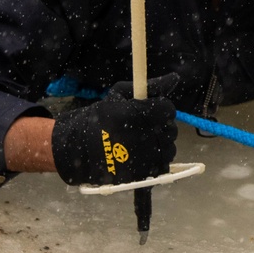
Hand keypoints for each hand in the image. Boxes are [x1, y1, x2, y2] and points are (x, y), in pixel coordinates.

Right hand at [51, 73, 178, 185]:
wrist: (78, 149)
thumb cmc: (99, 117)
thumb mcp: (120, 94)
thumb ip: (150, 86)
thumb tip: (174, 78)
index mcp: (138, 114)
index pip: (168, 109)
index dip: (161, 108)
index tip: (151, 110)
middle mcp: (143, 136)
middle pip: (170, 130)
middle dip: (161, 126)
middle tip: (145, 126)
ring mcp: (143, 158)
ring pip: (169, 149)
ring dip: (160, 144)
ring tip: (143, 142)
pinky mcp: (142, 174)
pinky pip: (162, 166)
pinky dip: (156, 161)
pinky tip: (143, 155)